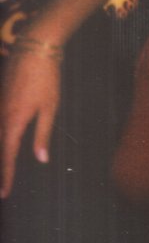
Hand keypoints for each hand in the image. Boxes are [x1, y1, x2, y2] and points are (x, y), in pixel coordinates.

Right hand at [1, 46, 60, 197]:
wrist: (33, 50)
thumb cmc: (46, 79)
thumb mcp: (50, 108)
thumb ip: (42, 134)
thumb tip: (40, 159)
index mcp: (13, 121)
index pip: (8, 155)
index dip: (7, 175)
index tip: (5, 192)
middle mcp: (0, 116)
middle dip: (1, 170)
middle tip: (3, 190)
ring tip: (3, 172)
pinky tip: (3, 144)